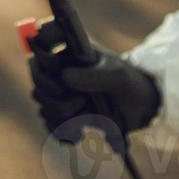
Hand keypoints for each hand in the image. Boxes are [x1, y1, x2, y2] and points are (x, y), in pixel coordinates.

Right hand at [28, 32, 160, 144]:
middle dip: (53, 95)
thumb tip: (65, 77)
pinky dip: (60, 131)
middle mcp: (62, 68)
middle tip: (78, 101)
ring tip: (87, 118)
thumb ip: (95, 76)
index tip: (57, 72)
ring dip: (61, 115)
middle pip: (37, 77)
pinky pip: (48, 122)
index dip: (41, 55)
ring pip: (42, 102)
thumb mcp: (119, 77)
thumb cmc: (131, 83)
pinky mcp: (63, 112)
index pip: (43, 43)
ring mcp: (61, 91)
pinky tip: (77, 135)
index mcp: (72, 51)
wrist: (141, 110)